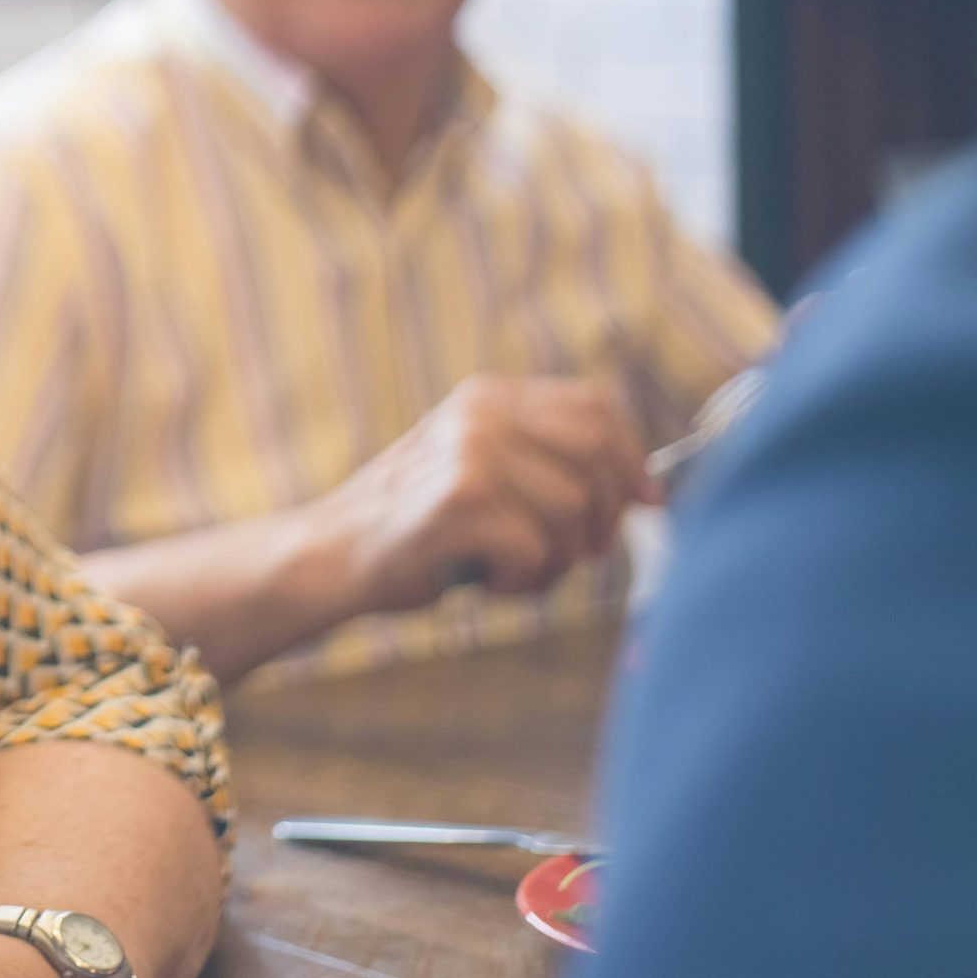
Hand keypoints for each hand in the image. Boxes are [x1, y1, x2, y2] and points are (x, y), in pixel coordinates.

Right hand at [308, 374, 658, 614]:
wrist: (333, 555)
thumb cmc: (419, 527)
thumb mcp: (480, 468)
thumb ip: (546, 461)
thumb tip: (645, 489)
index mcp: (488, 396)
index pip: (596, 406)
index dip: (632, 457)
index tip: (645, 502)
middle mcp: (480, 412)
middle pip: (597, 456)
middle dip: (603, 517)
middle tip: (576, 553)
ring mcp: (469, 452)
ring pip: (572, 511)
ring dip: (555, 560)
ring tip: (512, 569)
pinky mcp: (460, 501)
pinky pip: (536, 550)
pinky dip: (520, 581)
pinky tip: (484, 579)